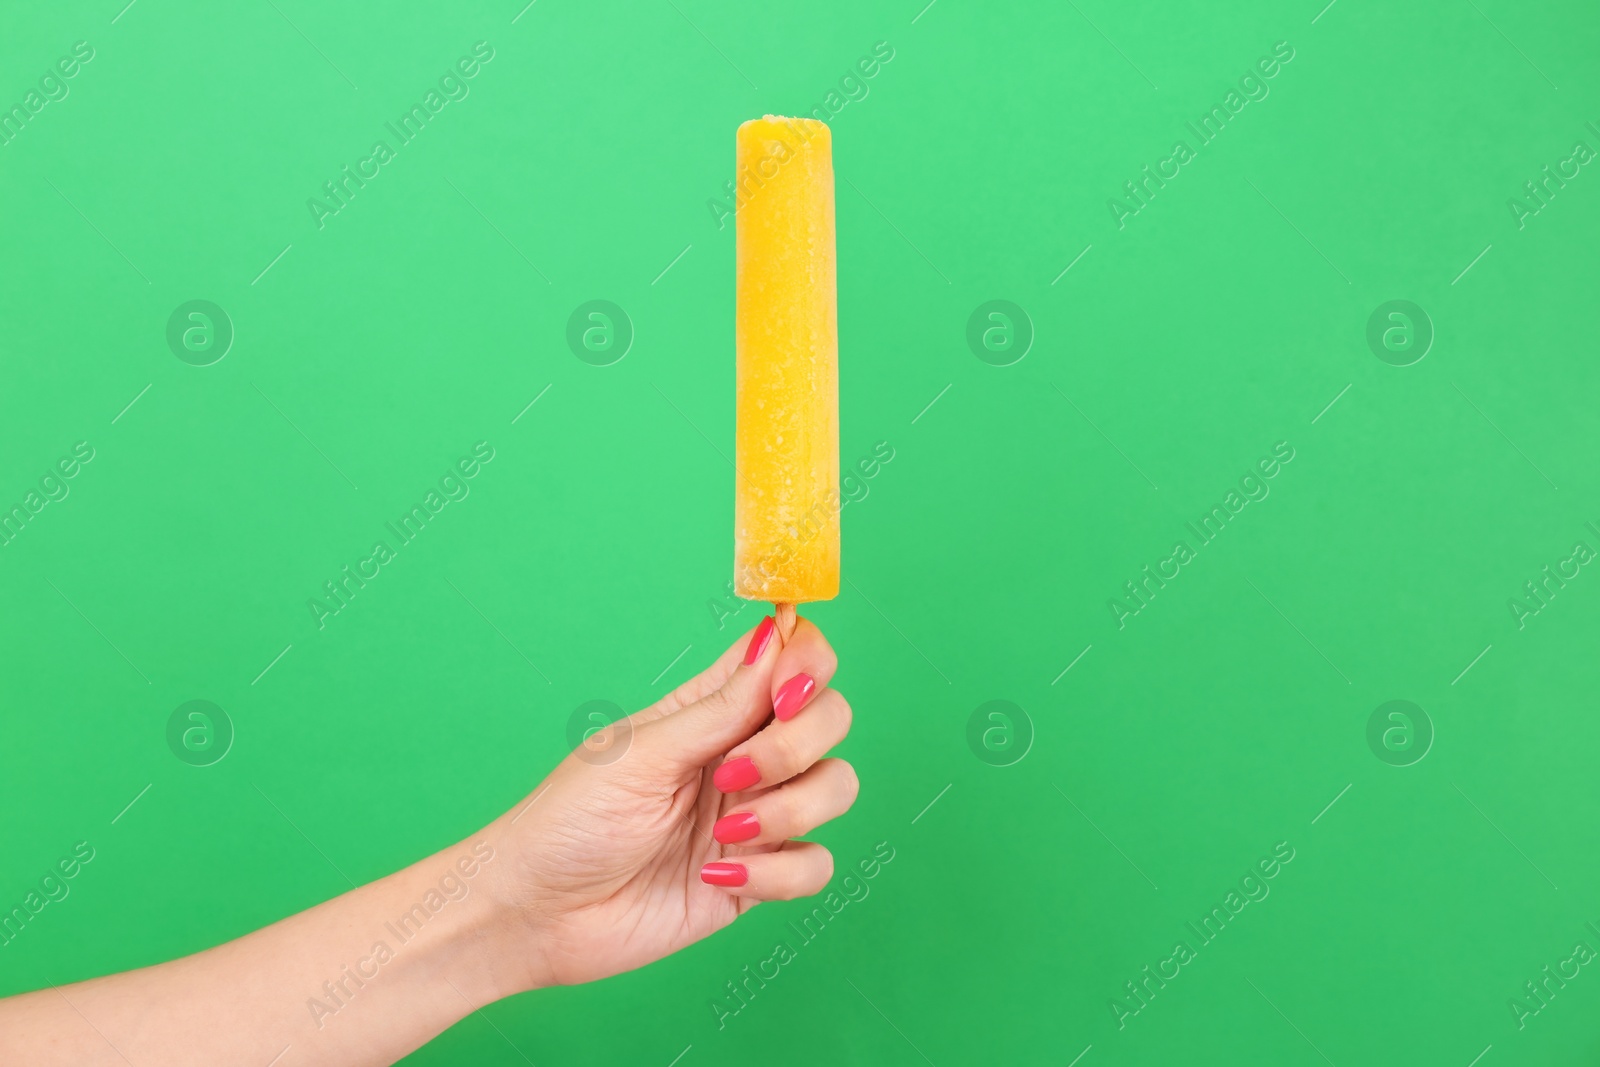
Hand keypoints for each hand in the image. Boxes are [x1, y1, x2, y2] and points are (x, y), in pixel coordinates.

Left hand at [481, 614, 857, 990]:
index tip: (785, 690)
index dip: (807, 661)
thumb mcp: (643, 754)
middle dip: (800, 742)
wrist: (536, 916)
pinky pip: (815, 865)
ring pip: (835, 787)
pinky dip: (779, 873)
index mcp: (711, 709)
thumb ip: (721, 707)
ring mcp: (755, 816)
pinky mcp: (757, 878)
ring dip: (792, 809)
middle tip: (734, 772)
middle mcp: (743, 755)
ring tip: (729, 831)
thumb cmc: (568, 822)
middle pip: (829, 718)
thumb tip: (776, 635)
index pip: (790, 658)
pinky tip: (719, 878)